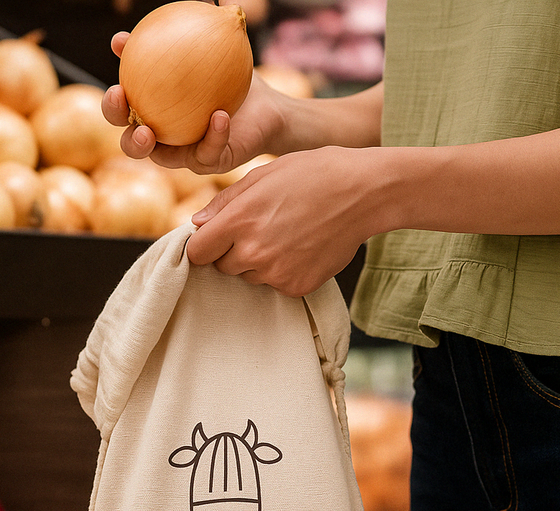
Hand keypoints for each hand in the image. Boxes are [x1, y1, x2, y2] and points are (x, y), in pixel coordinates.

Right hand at [101, 31, 284, 174]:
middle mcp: (165, 139)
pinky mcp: (212, 162)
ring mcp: (187, 155)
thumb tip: (200, 2)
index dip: (113, 103)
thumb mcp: (215, 54)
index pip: (125, 110)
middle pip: (131, 143)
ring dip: (149, 147)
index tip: (116, 83)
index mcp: (156, 113)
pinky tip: (219, 115)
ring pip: (161, 159)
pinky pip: (209, 151)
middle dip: (119, 127)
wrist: (268, 108)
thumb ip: (195, 35)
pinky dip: (213, 134)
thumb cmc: (234, 81)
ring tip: (149, 130)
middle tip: (121, 106)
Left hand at [186, 146, 385, 297]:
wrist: (363, 193)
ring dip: (259, 262)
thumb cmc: (311, 174)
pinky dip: (284, 271)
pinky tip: (302, 247)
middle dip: (233, 251)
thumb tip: (197, 224)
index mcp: (239, 221)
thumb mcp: (263, 175)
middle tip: (262, 228)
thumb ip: (225, 203)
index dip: (204, 244)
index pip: (197, 252)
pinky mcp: (298, 286)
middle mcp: (254, 252)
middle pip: (222, 267)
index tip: (216, 237)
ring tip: (286, 234)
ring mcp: (277, 273)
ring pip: (250, 276)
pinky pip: (277, 285)